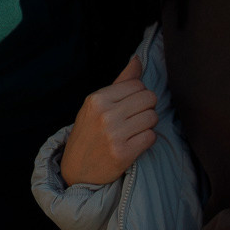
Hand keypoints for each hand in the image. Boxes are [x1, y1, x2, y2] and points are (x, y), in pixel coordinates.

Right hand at [59, 53, 158, 187]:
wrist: (76, 170)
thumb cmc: (89, 133)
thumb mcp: (97, 105)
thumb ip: (120, 82)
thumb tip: (138, 59)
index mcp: (97, 99)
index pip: (138, 85)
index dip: (139, 95)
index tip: (130, 106)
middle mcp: (105, 115)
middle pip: (149, 99)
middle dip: (146, 108)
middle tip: (135, 119)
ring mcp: (114, 135)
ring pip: (152, 117)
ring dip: (148, 125)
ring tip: (134, 131)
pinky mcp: (123, 153)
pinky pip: (151, 137)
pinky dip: (147, 140)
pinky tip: (134, 143)